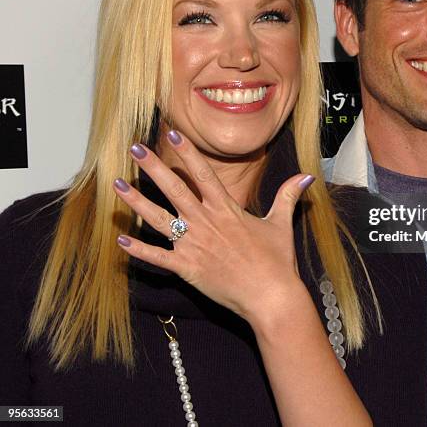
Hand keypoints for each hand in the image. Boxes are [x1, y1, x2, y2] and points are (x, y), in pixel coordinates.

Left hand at [113, 130, 314, 322]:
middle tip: (134, 149)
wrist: (271, 297)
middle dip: (153, 167)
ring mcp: (194, 245)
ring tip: (117, 185)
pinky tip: (120, 240)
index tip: (171, 132)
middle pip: (175, 189)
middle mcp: (206, 222)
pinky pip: (158, 258)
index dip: (187, 151)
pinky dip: (139, 250)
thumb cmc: (277, 260)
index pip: (203, 173)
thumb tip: (306, 175)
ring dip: (136, 202)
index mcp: (226, 209)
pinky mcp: (187, 269)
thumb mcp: (281, 223)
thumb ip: (288, 196)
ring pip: (159, 219)